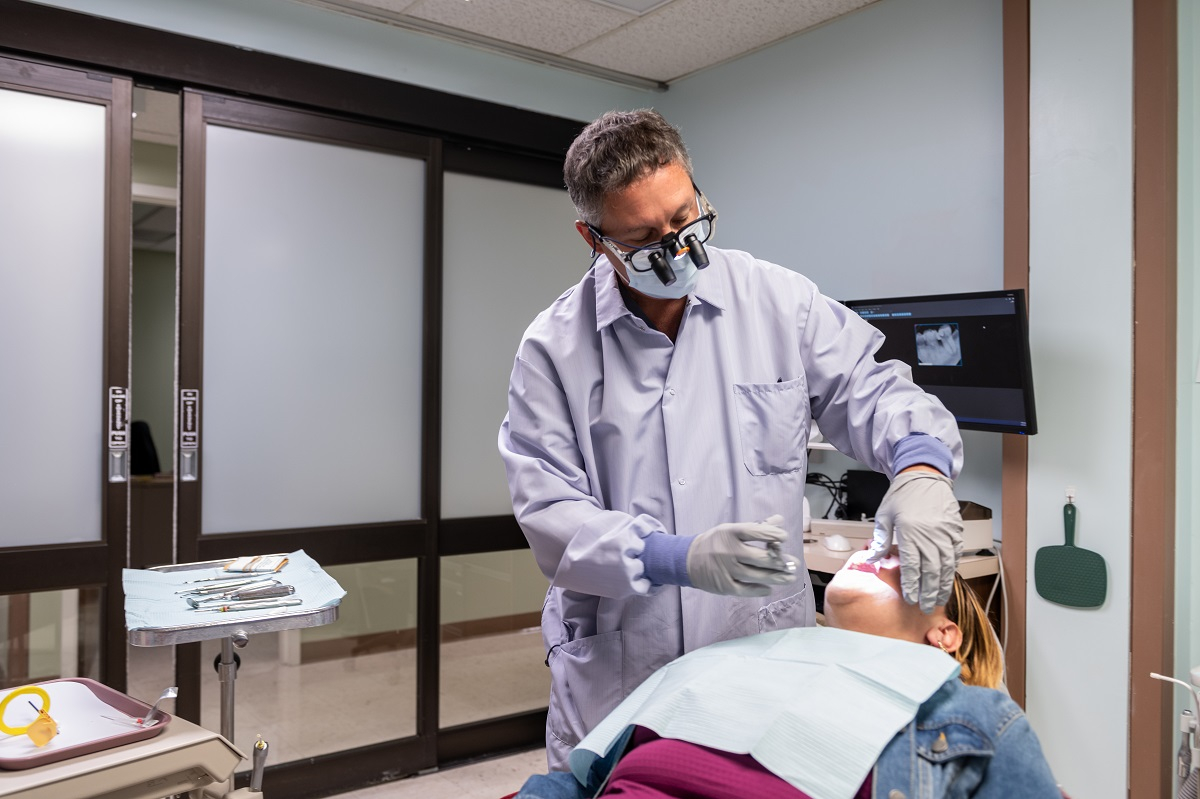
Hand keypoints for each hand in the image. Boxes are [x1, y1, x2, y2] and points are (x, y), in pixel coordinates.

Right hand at [686, 514, 798, 596]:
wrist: (687, 560)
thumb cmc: (715, 542)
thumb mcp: (731, 530)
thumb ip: (756, 527)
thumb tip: (779, 520)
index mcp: (730, 533)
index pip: (755, 531)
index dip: (772, 534)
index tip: (785, 537)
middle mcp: (728, 551)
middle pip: (761, 558)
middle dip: (781, 561)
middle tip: (794, 564)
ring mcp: (726, 570)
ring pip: (757, 575)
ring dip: (777, 577)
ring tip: (790, 577)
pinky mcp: (724, 585)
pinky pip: (746, 589)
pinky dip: (760, 589)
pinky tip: (769, 587)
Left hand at [866, 470, 962, 612]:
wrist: (924, 475)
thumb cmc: (902, 495)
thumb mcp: (885, 515)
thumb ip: (881, 540)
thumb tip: (873, 560)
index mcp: (910, 533)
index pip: (912, 567)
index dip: (911, 585)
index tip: (910, 598)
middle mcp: (930, 536)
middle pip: (932, 571)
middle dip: (929, 592)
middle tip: (927, 607)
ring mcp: (946, 534)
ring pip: (947, 566)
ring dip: (943, 585)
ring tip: (939, 599)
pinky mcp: (955, 531)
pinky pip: (956, 554)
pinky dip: (952, 569)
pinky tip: (948, 579)